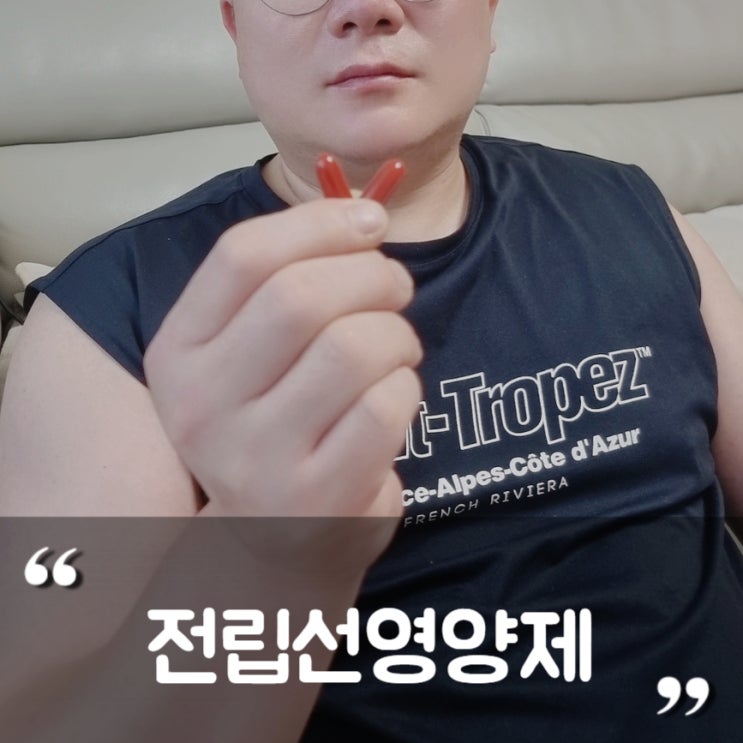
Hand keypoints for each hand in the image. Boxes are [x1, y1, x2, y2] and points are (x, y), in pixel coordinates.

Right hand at [144, 198, 421, 575]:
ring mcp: (257, 459)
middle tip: (396, 285)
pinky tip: (396, 395)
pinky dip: (408, 385)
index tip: (369, 220)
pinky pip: (386, 404)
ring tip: (397, 346)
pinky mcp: (318, 499)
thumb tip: (360, 213)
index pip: (241, 256)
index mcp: (178, 356)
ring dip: (397, 332)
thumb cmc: (273, 429)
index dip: (319, 223)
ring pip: (354, 346)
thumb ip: (283, 288)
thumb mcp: (247, 361)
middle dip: (372, 274)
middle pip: (302, 296)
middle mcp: (202, 408)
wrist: (273, 541)